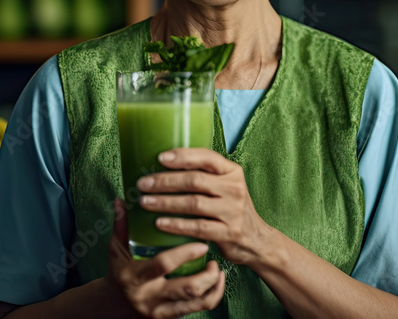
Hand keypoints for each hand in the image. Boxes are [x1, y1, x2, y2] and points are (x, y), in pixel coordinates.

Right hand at [106, 198, 225, 317]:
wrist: (114, 304)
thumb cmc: (119, 270)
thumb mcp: (116, 249)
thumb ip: (121, 225)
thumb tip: (122, 199)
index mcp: (134, 277)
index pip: (163, 264)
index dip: (185, 254)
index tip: (202, 244)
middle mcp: (148, 297)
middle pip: (187, 289)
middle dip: (207, 275)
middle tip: (214, 260)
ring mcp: (160, 311)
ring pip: (197, 303)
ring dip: (213, 286)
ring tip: (217, 270)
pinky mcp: (169, 318)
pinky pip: (198, 310)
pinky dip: (212, 296)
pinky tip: (216, 283)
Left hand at [137, 148, 274, 266]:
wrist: (255, 240)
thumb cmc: (230, 208)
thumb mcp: (225, 186)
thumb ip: (204, 175)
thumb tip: (163, 165)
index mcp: (232, 171)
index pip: (207, 157)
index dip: (182, 156)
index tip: (160, 158)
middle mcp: (234, 188)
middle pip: (195, 180)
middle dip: (165, 181)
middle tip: (143, 183)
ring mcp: (233, 211)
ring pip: (193, 203)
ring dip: (165, 202)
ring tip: (144, 201)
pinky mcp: (228, 232)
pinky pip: (198, 227)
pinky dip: (176, 225)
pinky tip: (159, 223)